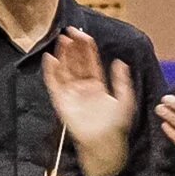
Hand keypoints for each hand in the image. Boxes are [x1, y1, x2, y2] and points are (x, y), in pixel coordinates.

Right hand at [40, 28, 137, 175]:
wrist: (104, 143)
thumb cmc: (116, 125)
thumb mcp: (124, 99)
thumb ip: (121, 80)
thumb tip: (120, 62)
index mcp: (97, 85)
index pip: (90, 62)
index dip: (86, 48)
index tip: (83, 34)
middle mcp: (83, 87)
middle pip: (76, 63)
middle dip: (73, 48)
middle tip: (70, 32)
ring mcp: (71, 94)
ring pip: (65, 70)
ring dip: (63, 55)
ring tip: (61, 40)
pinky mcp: (61, 102)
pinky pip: (54, 84)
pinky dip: (50, 71)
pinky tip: (50, 58)